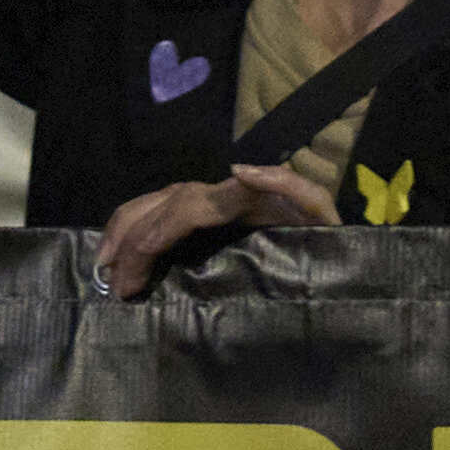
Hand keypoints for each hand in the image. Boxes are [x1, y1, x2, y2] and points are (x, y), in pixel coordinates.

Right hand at [94, 164, 329, 297]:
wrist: (344, 256)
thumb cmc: (332, 238)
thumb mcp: (321, 209)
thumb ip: (291, 186)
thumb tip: (237, 170)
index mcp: (241, 197)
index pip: (182, 209)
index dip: (150, 237)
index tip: (129, 279)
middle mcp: (221, 195)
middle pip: (161, 203)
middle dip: (128, 235)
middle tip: (106, 277)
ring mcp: (217, 205)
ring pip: (158, 204)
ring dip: (126, 228)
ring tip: (105, 263)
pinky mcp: (218, 220)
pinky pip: (169, 217)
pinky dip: (141, 230)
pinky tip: (124, 255)